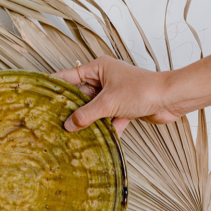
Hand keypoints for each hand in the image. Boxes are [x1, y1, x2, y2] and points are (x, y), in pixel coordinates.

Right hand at [52, 56, 177, 135]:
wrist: (171, 99)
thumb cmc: (142, 91)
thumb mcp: (108, 103)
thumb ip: (86, 115)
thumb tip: (68, 125)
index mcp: (98, 69)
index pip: (69, 76)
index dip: (55, 86)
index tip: (40, 95)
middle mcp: (105, 79)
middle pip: (80, 95)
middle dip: (71, 109)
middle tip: (54, 121)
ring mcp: (114, 94)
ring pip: (94, 109)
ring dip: (87, 121)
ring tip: (71, 134)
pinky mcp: (123, 107)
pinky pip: (107, 119)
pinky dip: (104, 128)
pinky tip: (96, 141)